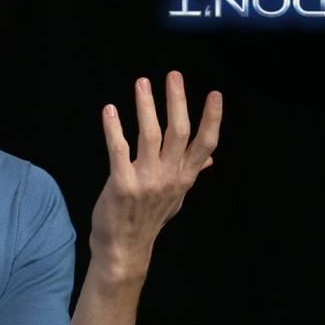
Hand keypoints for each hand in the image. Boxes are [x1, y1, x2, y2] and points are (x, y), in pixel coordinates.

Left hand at [90, 70, 222, 284]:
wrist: (124, 249)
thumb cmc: (149, 218)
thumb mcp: (176, 197)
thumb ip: (191, 173)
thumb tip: (210, 158)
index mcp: (184, 177)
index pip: (205, 144)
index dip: (212, 119)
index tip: (215, 95)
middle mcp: (169, 177)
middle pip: (179, 132)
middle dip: (177, 101)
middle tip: (174, 75)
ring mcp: (146, 181)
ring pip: (151, 135)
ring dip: (146, 107)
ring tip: (142, 83)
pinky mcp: (122, 185)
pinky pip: (118, 150)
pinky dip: (114, 128)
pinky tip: (109, 110)